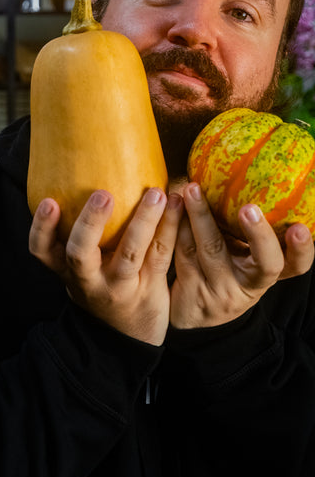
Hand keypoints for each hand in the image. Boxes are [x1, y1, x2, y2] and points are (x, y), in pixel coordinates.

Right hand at [29, 188, 183, 344]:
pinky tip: (176, 202)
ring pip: (130, 253)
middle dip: (90, 223)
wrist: (128, 337)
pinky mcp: (150, 286)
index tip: (48, 202)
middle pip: (81, 254)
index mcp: (68, 270)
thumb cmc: (102, 287)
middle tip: (102, 195)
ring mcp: (121, 286)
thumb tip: (84, 176)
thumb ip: (80, 236)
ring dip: (143, 220)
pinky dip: (169, 226)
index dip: (42, 228)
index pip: (43, 251)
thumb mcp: (82, 270)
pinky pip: (161, 254)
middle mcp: (90, 280)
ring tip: (155, 193)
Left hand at [169, 182, 314, 328]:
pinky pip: (183, 253)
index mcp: (268, 272)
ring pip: (212, 251)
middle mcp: (250, 286)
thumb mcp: (242, 254)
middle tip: (250, 208)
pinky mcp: (191, 292)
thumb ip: (249, 229)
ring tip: (192, 190)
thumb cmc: (223, 267)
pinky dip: (177, 226)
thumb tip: (254, 165)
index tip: (299, 228)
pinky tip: (174, 204)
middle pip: (265, 264)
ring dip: (201, 217)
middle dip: (259, 234)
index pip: (296, 265)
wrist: (190, 310)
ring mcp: (221, 292)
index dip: (302, 249)